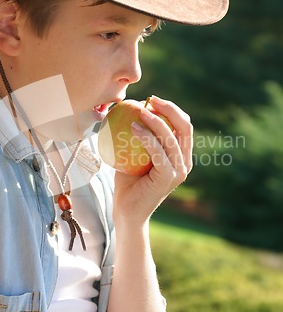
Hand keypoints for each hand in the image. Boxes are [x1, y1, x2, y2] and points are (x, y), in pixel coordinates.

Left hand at [113, 95, 192, 225]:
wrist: (127, 212)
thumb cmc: (128, 182)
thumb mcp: (134, 153)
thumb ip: (138, 135)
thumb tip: (130, 109)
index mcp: (181, 156)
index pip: (184, 125)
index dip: (172, 109)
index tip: (152, 99)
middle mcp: (185, 162)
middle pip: (185, 127)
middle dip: (170, 109)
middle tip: (151, 99)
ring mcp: (179, 171)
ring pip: (172, 138)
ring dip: (156, 121)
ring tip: (139, 111)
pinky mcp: (168, 178)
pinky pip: (158, 152)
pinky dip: (146, 137)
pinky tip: (132, 128)